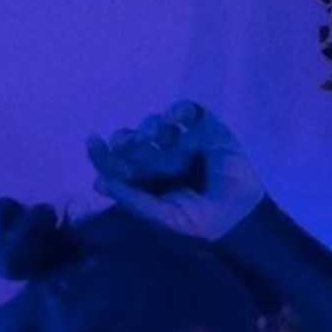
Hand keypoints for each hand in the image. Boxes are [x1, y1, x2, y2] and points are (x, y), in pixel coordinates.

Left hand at [86, 101, 263, 240]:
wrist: (238, 214)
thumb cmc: (199, 220)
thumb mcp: (161, 216)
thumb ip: (132, 199)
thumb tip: (97, 183)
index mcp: (147, 179)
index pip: (119, 162)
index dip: (103, 153)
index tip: (92, 141)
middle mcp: (161, 158)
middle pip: (133, 139)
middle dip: (126, 139)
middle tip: (128, 144)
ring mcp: (183, 141)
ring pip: (154, 123)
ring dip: (149, 127)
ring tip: (154, 139)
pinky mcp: (205, 129)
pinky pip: (186, 110)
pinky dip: (175, 111)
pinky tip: (170, 121)